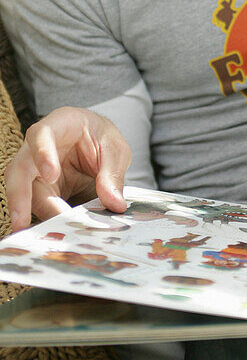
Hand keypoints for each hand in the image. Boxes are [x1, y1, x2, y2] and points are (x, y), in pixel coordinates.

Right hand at [4, 107, 131, 231]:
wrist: (95, 142)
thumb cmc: (101, 138)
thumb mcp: (115, 149)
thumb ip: (112, 174)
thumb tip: (115, 204)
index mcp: (60, 123)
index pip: (42, 134)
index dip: (42, 153)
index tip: (52, 175)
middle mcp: (37, 145)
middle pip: (19, 168)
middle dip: (19, 195)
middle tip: (23, 220)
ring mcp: (33, 168)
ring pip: (21, 191)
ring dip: (26, 213)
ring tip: (36, 235)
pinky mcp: (37, 188)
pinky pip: (33, 205)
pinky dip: (40, 220)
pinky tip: (47, 235)